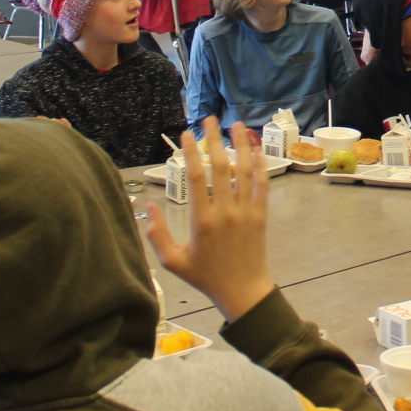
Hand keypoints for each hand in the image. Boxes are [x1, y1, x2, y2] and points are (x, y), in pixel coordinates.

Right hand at [147, 123, 274, 323]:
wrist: (242, 291)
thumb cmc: (206, 277)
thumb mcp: (173, 261)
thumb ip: (157, 234)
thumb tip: (147, 207)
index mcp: (202, 221)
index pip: (196, 177)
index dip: (191, 151)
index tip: (187, 133)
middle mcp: (225, 212)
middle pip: (221, 167)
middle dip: (215, 139)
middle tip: (210, 119)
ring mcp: (246, 212)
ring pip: (244, 171)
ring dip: (241, 145)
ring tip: (237, 125)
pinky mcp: (261, 216)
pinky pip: (262, 185)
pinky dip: (259, 165)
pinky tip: (255, 149)